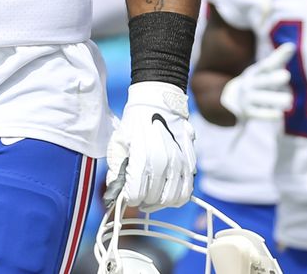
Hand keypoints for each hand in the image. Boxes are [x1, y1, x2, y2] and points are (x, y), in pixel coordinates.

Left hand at [105, 82, 196, 210]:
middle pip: (154, 199)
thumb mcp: (118, 144)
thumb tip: (116, 193)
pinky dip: (176, 197)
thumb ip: (115, 171)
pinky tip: (166, 192)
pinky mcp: (190, 163)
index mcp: (143, 157)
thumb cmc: (134, 123)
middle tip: (137, 197)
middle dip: (143, 201)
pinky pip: (187, 191)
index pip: (136, 195)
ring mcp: (179, 163)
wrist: (157, 102)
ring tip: (151, 199)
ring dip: (160, 203)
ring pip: (172, 199)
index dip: (129, 199)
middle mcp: (164, 162)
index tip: (126, 195)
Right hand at [220, 42, 295, 121]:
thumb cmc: (256, 82)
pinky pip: (259, 113)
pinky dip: (268, 114)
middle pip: (262, 80)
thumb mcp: (263, 71)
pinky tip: (280, 115)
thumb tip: (292, 45)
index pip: (265, 65)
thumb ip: (277, 59)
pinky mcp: (248, 112)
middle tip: (286, 75)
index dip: (277, 59)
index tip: (289, 50)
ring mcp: (248, 98)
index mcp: (255, 72)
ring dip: (274, 99)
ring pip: (261, 98)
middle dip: (273, 78)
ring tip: (289, 100)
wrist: (231, 99)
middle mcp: (250, 84)